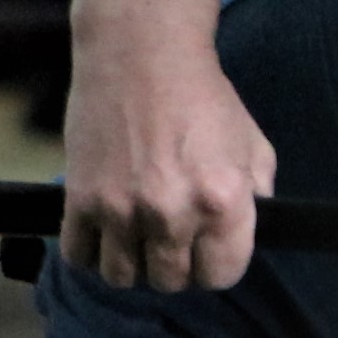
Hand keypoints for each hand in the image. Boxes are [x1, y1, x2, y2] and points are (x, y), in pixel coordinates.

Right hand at [60, 33, 275, 293]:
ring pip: (122, 277)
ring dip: (131, 263)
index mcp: (223, 201)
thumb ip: (257, 195)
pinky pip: (80, 257)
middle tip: (170, 239)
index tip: (207, 252)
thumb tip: (247, 235)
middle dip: (174, 265)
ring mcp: (122, 209)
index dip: (214, 267)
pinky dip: (91, 253)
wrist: (141, 56)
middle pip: (171, 281)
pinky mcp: (80, 200)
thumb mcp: (253, 145)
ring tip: (136, 237)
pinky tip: (104, 231)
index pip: (221, 276)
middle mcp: (173, 213)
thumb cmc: (203, 97)